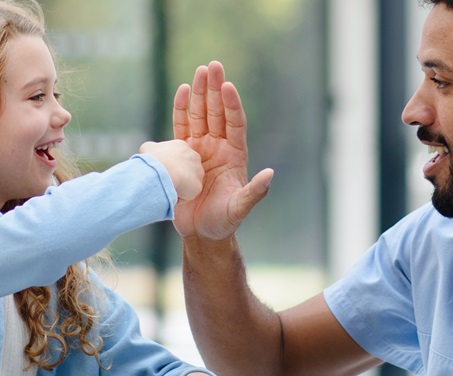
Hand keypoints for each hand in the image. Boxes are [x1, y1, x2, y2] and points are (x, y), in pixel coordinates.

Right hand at [140, 140, 203, 199]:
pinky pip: (188, 194)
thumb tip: (151, 154)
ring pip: (188, 182)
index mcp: (181, 146)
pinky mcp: (198, 185)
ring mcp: (198, 171)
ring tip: (168, 187)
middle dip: (177, 175)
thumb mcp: (147, 148)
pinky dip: (179, 197)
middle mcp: (193, 156)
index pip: (178, 157)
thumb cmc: (153, 159)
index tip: (162, 170)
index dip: (170, 165)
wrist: (161, 171)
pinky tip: (171, 193)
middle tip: (165, 179)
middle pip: (186, 169)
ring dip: (179, 186)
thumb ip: (152, 149)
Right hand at [172, 61, 274, 239]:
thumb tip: (270, 174)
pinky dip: (181, 109)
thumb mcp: (240, 208)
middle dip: (215, 89)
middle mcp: (218, 147)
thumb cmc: (224, 222)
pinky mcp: (182, 154)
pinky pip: (181, 127)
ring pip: (200, 115)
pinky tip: (183, 91)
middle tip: (213, 66)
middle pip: (217, 113)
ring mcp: (200, 148)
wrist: (200, 232)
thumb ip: (255, 192)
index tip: (229, 86)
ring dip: (200, 94)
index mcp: (235, 155)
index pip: (235, 124)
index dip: (232, 105)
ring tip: (199, 71)